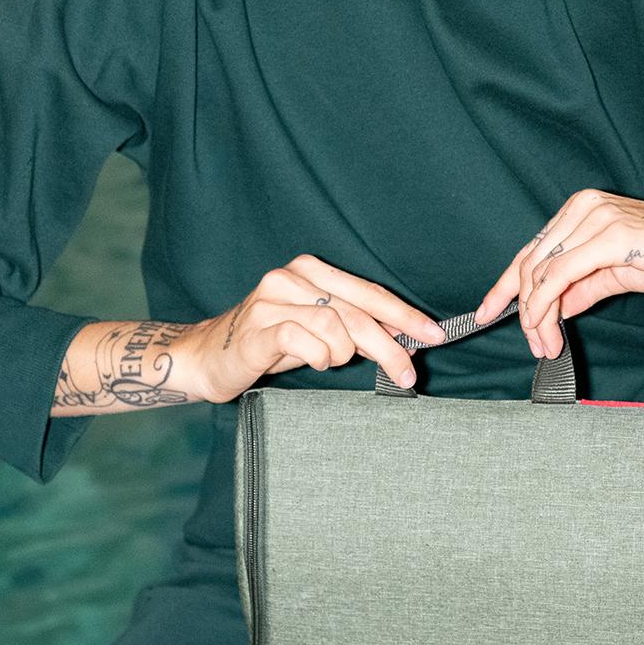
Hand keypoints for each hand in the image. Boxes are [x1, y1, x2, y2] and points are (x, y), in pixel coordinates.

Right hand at [186, 255, 448, 402]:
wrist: (207, 358)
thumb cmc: (269, 344)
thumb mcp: (319, 332)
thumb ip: (357, 329)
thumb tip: (407, 339)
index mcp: (311, 270)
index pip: (370, 292)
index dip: (405, 316)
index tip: (435, 335)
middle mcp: (291, 277)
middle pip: (358, 312)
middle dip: (391, 346)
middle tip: (409, 374)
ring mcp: (271, 300)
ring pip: (335, 326)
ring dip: (342, 354)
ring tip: (329, 362)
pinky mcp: (257, 327)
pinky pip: (304, 340)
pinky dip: (318, 357)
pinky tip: (313, 362)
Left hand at [473, 191, 643, 358]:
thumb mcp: (618, 273)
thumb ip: (583, 286)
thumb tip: (554, 309)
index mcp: (581, 208)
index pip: (532, 249)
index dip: (505, 284)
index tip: (486, 312)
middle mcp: (582, 207)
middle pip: (530, 262)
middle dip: (522, 310)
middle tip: (534, 344)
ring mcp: (595, 218)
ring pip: (541, 272)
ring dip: (535, 316)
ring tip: (545, 345)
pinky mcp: (610, 237)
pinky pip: (560, 277)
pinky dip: (547, 307)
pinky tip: (551, 330)